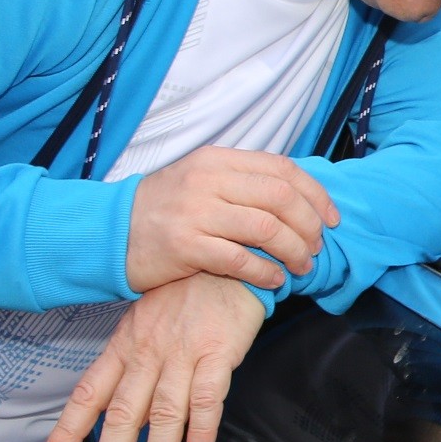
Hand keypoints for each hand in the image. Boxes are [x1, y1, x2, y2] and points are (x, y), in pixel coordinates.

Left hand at [44, 274, 265, 441]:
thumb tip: (130, 408)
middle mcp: (148, 354)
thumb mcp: (146, 320)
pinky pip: (207, 397)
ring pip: (165, 413)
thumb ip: (136, 363)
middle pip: (124, 413)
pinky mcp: (218, 353)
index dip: (70, 429)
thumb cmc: (187, 291)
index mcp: (126, 346)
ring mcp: (182, 355)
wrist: (226, 258)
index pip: (90, 393)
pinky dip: (202, 429)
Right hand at [125, 148, 339, 291]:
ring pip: (267, 230)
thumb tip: (297, 196)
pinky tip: (274, 280)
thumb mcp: (200, 180)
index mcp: (217, 161)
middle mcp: (208, 181)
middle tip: (316, 247)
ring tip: (301, 266)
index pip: (283, 170)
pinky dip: (266, 273)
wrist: (108, 233)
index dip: (316, 195)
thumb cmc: (162, 210)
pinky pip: (241, 260)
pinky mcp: (185, 246)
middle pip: (282, 198)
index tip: (331, 218)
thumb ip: (242, 182)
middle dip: (309, 226)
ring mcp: (196, 212)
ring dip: (294, 252)